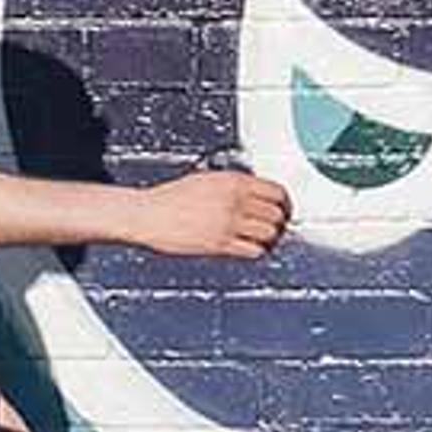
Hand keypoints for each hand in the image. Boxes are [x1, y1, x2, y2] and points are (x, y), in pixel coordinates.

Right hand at [129, 169, 290, 260]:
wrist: (148, 214)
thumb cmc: (171, 197)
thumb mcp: (207, 180)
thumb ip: (233, 185)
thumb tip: (254, 192)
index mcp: (233, 181)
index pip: (276, 191)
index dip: (283, 202)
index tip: (282, 207)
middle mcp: (234, 201)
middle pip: (276, 214)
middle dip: (278, 221)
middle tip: (274, 226)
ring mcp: (228, 223)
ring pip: (269, 233)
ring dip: (270, 238)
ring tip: (264, 239)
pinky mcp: (220, 244)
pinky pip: (254, 251)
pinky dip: (257, 251)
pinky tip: (251, 249)